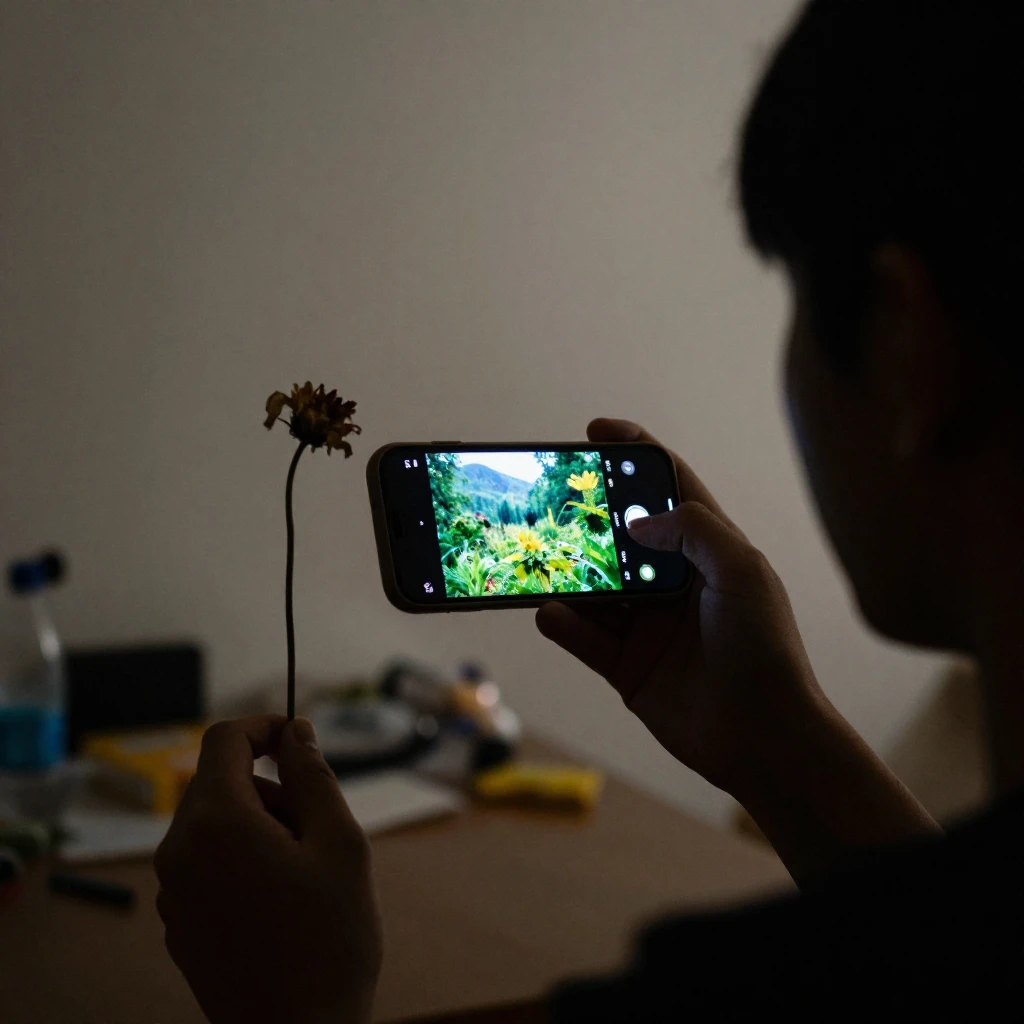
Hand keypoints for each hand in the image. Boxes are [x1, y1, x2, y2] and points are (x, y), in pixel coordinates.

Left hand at [155, 716, 381, 1023]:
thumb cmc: (328, 941)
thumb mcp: (340, 843)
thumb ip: (313, 776)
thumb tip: (295, 731)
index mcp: (214, 823)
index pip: (224, 739)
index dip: (264, 726)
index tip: (299, 738)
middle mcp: (178, 852)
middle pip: (220, 782)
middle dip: (270, 786)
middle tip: (318, 825)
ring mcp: (172, 892)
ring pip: (215, 824)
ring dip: (259, 825)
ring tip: (305, 871)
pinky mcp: (178, 923)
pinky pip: (206, 864)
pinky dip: (242, 859)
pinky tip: (281, 902)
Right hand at [537, 418, 822, 797]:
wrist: (764, 738)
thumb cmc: (765, 649)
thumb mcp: (741, 571)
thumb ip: (695, 530)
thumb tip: (638, 520)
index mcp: (708, 551)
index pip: (669, 488)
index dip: (634, 455)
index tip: (596, 431)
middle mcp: (674, 582)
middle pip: (620, 536)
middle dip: (586, 515)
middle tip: (550, 499)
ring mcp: (647, 624)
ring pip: (594, 587)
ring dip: (567, 573)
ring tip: (539, 558)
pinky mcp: (626, 665)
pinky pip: (584, 638)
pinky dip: (564, 623)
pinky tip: (550, 611)